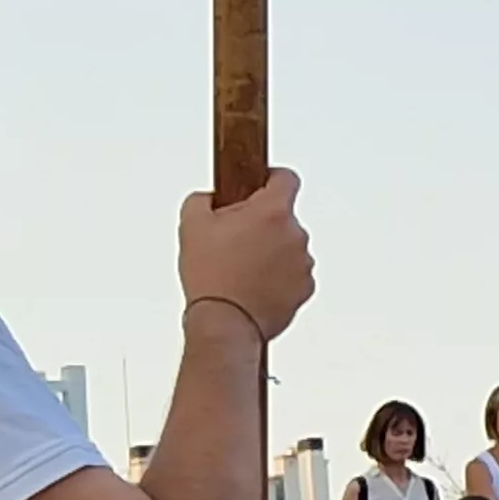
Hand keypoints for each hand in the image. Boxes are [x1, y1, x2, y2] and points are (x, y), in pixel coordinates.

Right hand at [176, 170, 314, 339]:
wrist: (225, 322)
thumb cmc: (211, 276)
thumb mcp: (192, 225)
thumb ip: (203, 199)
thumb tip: (211, 198)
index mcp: (272, 212)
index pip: (286, 178)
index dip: (270, 177)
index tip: (260, 183)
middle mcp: (296, 235)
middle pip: (282, 217)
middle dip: (261, 223)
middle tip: (233, 239)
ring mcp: (304, 263)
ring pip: (287, 247)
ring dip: (270, 251)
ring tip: (240, 268)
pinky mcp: (306, 288)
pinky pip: (292, 274)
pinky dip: (277, 277)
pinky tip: (252, 285)